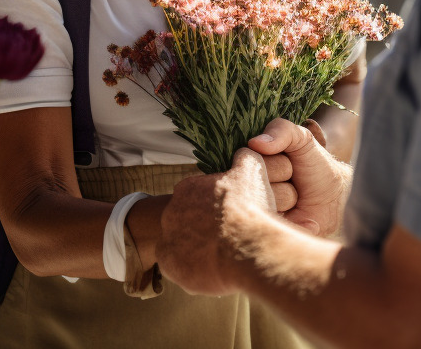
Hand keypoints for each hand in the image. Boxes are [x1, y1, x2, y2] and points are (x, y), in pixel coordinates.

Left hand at [157, 148, 274, 295]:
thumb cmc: (250, 209)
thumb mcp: (252, 172)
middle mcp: (170, 213)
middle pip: (185, 222)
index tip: (226, 217)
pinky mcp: (171, 267)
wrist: (248, 247)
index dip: (211, 209)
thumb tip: (246, 150)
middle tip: (225, 239)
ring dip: (196, 251)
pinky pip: (180, 269)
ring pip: (181, 246)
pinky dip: (193, 271)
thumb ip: (245, 158)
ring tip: (222, 257)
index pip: (194, 198)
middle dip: (202, 230)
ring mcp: (168, 241)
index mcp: (187, 189)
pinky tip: (214, 270)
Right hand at [249, 118, 351, 236]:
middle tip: (294, 179)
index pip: (248, 163)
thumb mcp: (302, 138)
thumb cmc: (314, 163)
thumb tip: (255, 142)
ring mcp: (258, 213)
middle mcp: (247, 189)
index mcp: (246, 165)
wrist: (335, 194)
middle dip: (282, 178)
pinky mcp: (272, 233)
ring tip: (296, 197)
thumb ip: (282, 130)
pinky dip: (297, 223)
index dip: (274, 163)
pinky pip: (276, 227)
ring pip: (267, 204)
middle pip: (257, 183)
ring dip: (289, 198)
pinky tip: (306, 219)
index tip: (288, 163)